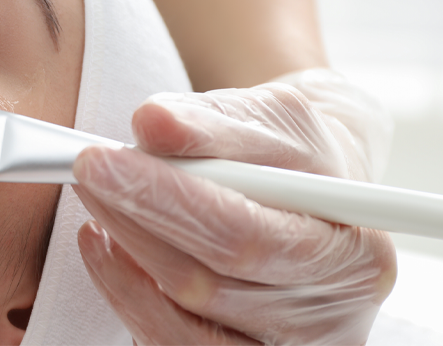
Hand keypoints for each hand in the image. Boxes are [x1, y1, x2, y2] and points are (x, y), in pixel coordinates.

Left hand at [72, 68, 396, 345]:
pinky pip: (168, 343)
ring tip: (97, 203)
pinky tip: (107, 248)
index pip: (244, 235)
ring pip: (179, 318)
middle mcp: (330, 320)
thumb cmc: (299, 157)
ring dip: (121, 258)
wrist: (315, 192)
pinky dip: (127, 294)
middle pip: (205, 283)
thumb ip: (216, 122)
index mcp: (355, 255)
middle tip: (87, 172)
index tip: (102, 161)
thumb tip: (152, 122)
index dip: (166, 200)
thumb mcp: (273, 119)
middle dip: (133, 222)